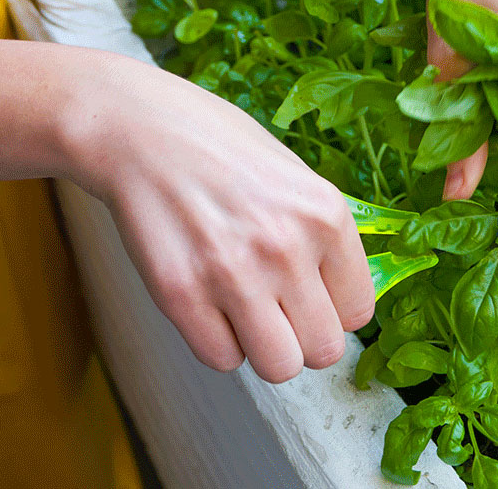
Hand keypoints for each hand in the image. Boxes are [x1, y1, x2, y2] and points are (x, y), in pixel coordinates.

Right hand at [68, 53, 374, 382]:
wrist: (138, 129)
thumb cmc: (220, 149)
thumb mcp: (297, 178)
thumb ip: (324, 239)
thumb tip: (344, 301)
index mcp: (326, 216)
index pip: (358, 312)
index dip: (333, 310)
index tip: (310, 295)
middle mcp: (287, 248)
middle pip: (324, 350)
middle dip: (302, 337)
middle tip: (277, 310)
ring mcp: (233, 274)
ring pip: (278, 367)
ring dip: (263, 349)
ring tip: (245, 312)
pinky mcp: (181, 293)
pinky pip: (222, 359)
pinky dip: (218, 343)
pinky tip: (208, 305)